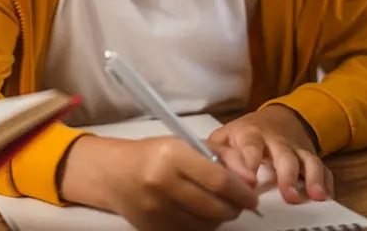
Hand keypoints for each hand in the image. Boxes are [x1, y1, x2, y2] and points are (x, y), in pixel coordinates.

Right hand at [60, 135, 259, 230]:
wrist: (114, 173)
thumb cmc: (154, 155)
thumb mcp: (187, 144)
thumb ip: (223, 156)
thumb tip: (252, 180)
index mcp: (172, 155)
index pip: (220, 181)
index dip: (243, 192)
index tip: (252, 195)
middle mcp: (162, 183)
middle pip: (216, 207)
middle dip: (235, 208)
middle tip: (239, 202)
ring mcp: (156, 209)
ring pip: (206, 224)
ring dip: (219, 217)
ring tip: (217, 205)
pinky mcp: (153, 227)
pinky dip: (201, 225)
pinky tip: (198, 213)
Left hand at [207, 105, 333, 204]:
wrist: (277, 118)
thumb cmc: (246, 133)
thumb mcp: (225, 137)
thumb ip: (215, 152)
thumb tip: (202, 167)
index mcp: (251, 133)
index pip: (251, 145)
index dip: (251, 161)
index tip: (249, 180)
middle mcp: (276, 140)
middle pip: (284, 155)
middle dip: (287, 175)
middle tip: (289, 195)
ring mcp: (296, 148)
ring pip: (307, 160)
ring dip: (312, 178)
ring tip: (315, 196)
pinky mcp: (310, 157)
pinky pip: (324, 168)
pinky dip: (327, 182)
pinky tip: (326, 194)